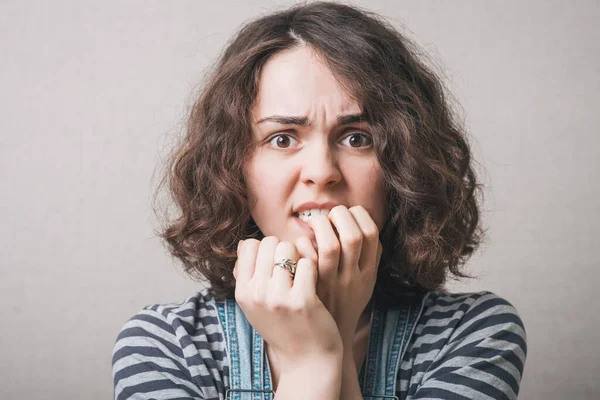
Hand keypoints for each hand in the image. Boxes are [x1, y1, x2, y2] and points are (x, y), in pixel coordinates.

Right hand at [233, 237, 342, 369]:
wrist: (307, 361)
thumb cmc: (283, 327)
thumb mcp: (255, 305)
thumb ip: (247, 274)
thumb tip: (245, 243)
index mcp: (243, 293)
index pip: (249, 245)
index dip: (266, 249)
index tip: (276, 264)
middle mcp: (256, 294)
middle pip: (269, 242)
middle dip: (284, 250)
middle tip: (292, 269)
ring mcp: (278, 298)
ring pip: (288, 248)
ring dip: (299, 256)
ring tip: (302, 275)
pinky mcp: (302, 301)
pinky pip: (307, 263)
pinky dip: (314, 269)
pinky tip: (314, 283)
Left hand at [297, 205, 381, 344]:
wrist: (324, 341)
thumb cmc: (343, 302)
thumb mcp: (365, 282)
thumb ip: (369, 255)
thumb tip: (364, 221)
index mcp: (368, 273)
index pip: (372, 234)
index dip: (359, 215)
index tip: (349, 213)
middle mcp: (352, 278)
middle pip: (352, 236)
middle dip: (340, 215)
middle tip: (331, 214)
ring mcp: (330, 284)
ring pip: (330, 244)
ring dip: (321, 225)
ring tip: (315, 224)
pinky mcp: (310, 288)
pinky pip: (306, 258)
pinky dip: (303, 243)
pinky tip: (302, 243)